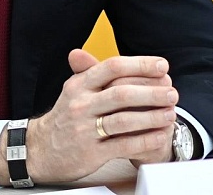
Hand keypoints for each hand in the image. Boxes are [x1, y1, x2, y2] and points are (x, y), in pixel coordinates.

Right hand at [9, 49, 177, 183]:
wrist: (40, 150)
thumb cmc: (65, 118)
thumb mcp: (74, 90)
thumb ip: (92, 72)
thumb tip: (118, 59)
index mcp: (79, 85)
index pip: (112, 68)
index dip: (140, 65)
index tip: (162, 66)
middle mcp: (81, 105)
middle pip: (121, 93)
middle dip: (152, 92)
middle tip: (172, 91)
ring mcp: (85, 130)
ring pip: (124, 120)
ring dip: (152, 116)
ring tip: (170, 112)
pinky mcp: (91, 153)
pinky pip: (124, 145)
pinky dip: (145, 140)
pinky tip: (159, 136)